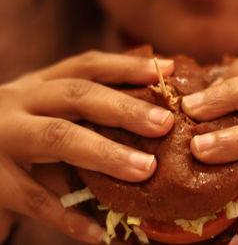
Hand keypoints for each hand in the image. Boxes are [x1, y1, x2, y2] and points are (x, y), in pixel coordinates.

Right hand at [0, 51, 173, 242]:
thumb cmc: (19, 136)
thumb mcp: (47, 115)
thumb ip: (86, 119)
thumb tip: (149, 129)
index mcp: (40, 85)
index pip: (87, 67)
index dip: (126, 66)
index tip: (165, 69)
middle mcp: (20, 102)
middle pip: (78, 96)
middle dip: (125, 109)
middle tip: (165, 123)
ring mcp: (2, 137)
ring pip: (58, 138)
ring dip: (105, 155)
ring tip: (145, 170)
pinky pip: (33, 198)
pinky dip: (68, 217)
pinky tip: (99, 233)